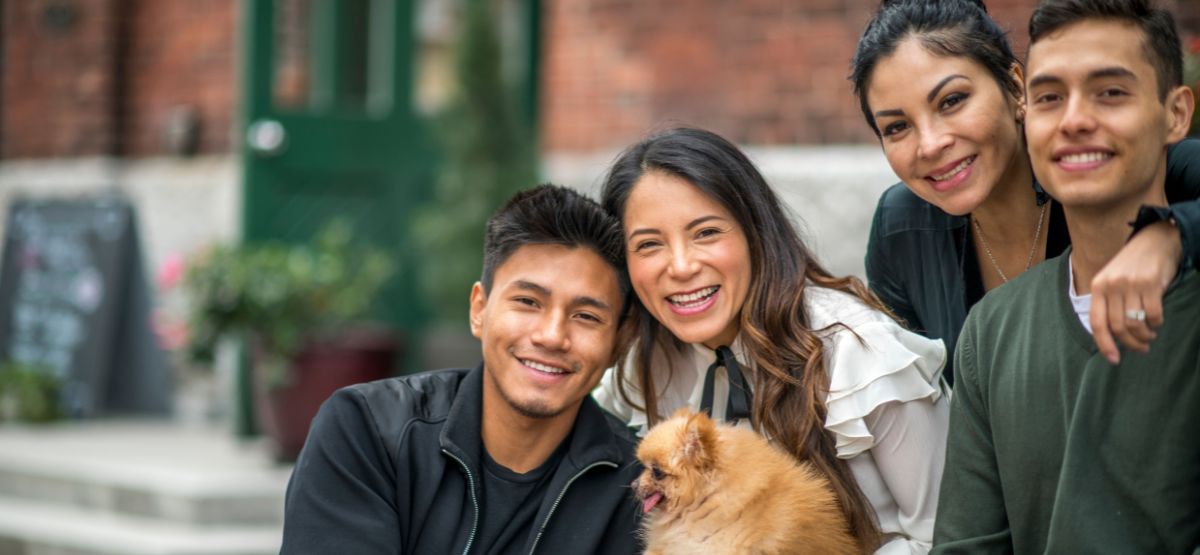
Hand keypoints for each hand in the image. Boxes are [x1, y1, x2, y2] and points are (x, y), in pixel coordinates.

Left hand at [1090, 221, 1181, 363]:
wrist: (1154, 241)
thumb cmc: (1131, 266)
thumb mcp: (1111, 281)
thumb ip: (1108, 304)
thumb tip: (1111, 337)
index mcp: (1097, 287)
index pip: (1097, 323)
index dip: (1104, 344)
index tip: (1113, 359)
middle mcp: (1111, 285)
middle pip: (1118, 327)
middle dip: (1130, 343)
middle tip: (1141, 348)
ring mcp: (1131, 284)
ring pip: (1136, 323)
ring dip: (1144, 336)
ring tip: (1149, 336)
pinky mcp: (1151, 283)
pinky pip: (1153, 314)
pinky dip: (1156, 324)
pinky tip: (1156, 323)